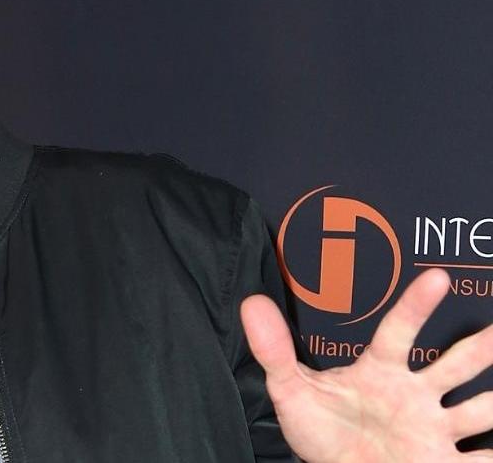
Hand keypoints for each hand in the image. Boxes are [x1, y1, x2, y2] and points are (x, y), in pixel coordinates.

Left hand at [240, 268, 492, 461]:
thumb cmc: (321, 430)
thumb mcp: (292, 390)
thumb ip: (274, 350)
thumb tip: (251, 303)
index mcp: (381, 372)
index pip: (398, 332)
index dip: (416, 306)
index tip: (438, 277)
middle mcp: (415, 394)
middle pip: (455, 364)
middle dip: (481, 347)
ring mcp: (433, 429)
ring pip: (480, 409)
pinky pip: (480, 462)